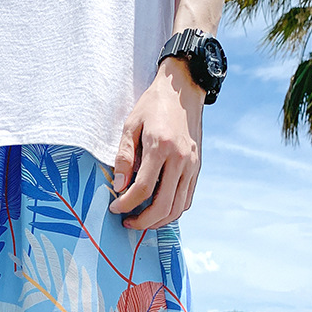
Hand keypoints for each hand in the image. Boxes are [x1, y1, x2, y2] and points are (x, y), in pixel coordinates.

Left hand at [108, 57, 204, 229]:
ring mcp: (192, 165)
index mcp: (161, 147)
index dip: (126, 204)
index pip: (143, 188)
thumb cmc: (153, 106)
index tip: (114, 208)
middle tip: (126, 222)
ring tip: (141, 221)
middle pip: (163, 205)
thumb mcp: (130, 125)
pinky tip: (157, 210)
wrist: (183, 90)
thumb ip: (124, 157)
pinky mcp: (197, 168)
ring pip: (178, 207)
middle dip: (143, 221)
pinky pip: (186, 199)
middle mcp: (181, 159)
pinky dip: (172, 211)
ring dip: (158, 221)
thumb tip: (119, 187)